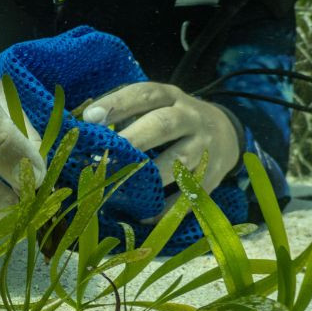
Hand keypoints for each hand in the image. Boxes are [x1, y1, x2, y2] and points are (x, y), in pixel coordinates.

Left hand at [84, 82, 240, 192]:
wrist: (227, 133)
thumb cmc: (172, 120)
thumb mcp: (156, 106)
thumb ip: (125, 114)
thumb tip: (84, 133)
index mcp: (171, 97)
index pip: (145, 94)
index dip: (118, 104)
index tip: (91, 118)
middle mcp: (190, 118)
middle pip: (164, 125)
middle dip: (135, 139)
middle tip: (106, 153)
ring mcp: (204, 148)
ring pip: (179, 161)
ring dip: (149, 175)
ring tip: (120, 188)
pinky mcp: (212, 176)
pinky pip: (189, 194)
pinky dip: (167, 207)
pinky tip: (144, 215)